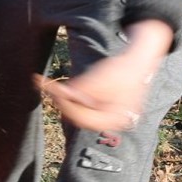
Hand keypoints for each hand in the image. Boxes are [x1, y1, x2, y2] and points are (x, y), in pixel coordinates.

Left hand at [35, 20, 172, 133]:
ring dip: (62, 98)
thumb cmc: (125, 68)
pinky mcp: (97, 106)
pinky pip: (78, 104)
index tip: (53, 90)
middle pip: (78, 116)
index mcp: (114, 118)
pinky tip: (56, 87)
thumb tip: (65, 93)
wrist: (138, 60)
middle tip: (43, 85)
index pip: (84, 119)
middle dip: (61, 101)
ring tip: (45, 85)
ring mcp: (103, 114)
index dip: (67, 106)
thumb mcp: (105, 76)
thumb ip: (86, 87)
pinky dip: (67, 95)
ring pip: (76, 110)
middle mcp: (108, 120)